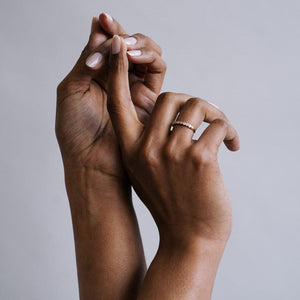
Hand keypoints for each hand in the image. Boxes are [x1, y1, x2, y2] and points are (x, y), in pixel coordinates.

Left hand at [55, 13, 165, 177]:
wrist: (93, 163)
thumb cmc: (76, 131)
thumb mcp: (72, 88)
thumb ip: (87, 58)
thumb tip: (97, 26)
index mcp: (95, 77)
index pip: (106, 45)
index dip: (108, 30)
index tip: (103, 19)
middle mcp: (117, 81)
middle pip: (129, 46)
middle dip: (123, 35)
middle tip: (115, 35)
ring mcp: (135, 89)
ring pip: (147, 55)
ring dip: (138, 44)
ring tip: (125, 48)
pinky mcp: (151, 100)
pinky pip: (155, 71)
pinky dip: (148, 58)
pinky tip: (132, 58)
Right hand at [106, 36, 239, 243]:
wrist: (189, 239)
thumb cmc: (172, 203)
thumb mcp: (149, 171)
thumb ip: (152, 142)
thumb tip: (174, 114)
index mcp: (130, 150)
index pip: (118, 102)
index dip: (117, 71)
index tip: (119, 47)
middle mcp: (146, 148)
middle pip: (171, 97)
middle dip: (192, 102)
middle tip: (208, 118)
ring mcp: (171, 153)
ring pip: (196, 106)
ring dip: (215, 115)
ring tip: (225, 133)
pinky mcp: (199, 159)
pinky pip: (217, 125)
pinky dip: (230, 131)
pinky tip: (234, 148)